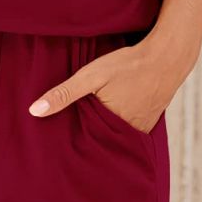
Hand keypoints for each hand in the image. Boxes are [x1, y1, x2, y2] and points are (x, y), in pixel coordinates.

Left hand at [27, 42, 172, 134]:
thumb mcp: (91, 76)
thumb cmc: (127, 65)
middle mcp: (127, 135)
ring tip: (88, 131)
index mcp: (110, 128)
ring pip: (115, 136)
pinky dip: (119, 125)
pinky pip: (129, 130)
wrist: (167, 57)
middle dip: (87, 141)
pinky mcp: (149, 122)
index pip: (84, 143)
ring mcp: (140, 130)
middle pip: (100, 141)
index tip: (57, 144)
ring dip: (104, 133)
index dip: (71, 141)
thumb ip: (64, 93)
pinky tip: (112, 116)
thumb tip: (34, 111)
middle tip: (69, 143)